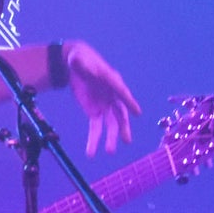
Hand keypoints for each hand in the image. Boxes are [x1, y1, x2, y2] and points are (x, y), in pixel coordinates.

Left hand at [56, 40, 142, 155]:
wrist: (76, 66)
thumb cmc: (81, 60)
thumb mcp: (79, 59)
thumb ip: (80, 63)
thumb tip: (78, 62)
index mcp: (112, 81)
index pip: (122, 92)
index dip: (129, 102)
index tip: (137, 113)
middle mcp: (113, 96)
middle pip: (120, 113)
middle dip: (123, 127)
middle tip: (126, 140)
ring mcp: (105, 106)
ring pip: (110, 124)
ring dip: (110, 138)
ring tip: (109, 152)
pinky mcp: (94, 112)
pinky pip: (96, 128)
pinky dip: (94, 140)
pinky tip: (91, 153)